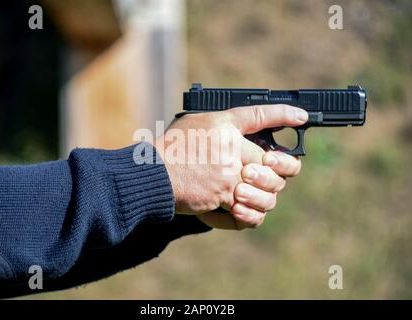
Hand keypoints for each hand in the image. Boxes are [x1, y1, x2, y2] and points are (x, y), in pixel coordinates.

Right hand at [154, 104, 306, 229]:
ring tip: (248, 196)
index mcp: (225, 126)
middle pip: (274, 162)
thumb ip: (220, 128)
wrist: (153, 174)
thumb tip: (241, 133)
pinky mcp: (223, 198)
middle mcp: (232, 149)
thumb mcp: (193, 124)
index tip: (303, 117)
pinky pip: (249, 213)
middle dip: (279, 171)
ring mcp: (230, 175)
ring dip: (263, 197)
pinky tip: (241, 211)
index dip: (285, 114)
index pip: (260, 115)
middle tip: (269, 175)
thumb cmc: (169, 149)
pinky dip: (248, 216)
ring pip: (268, 191)